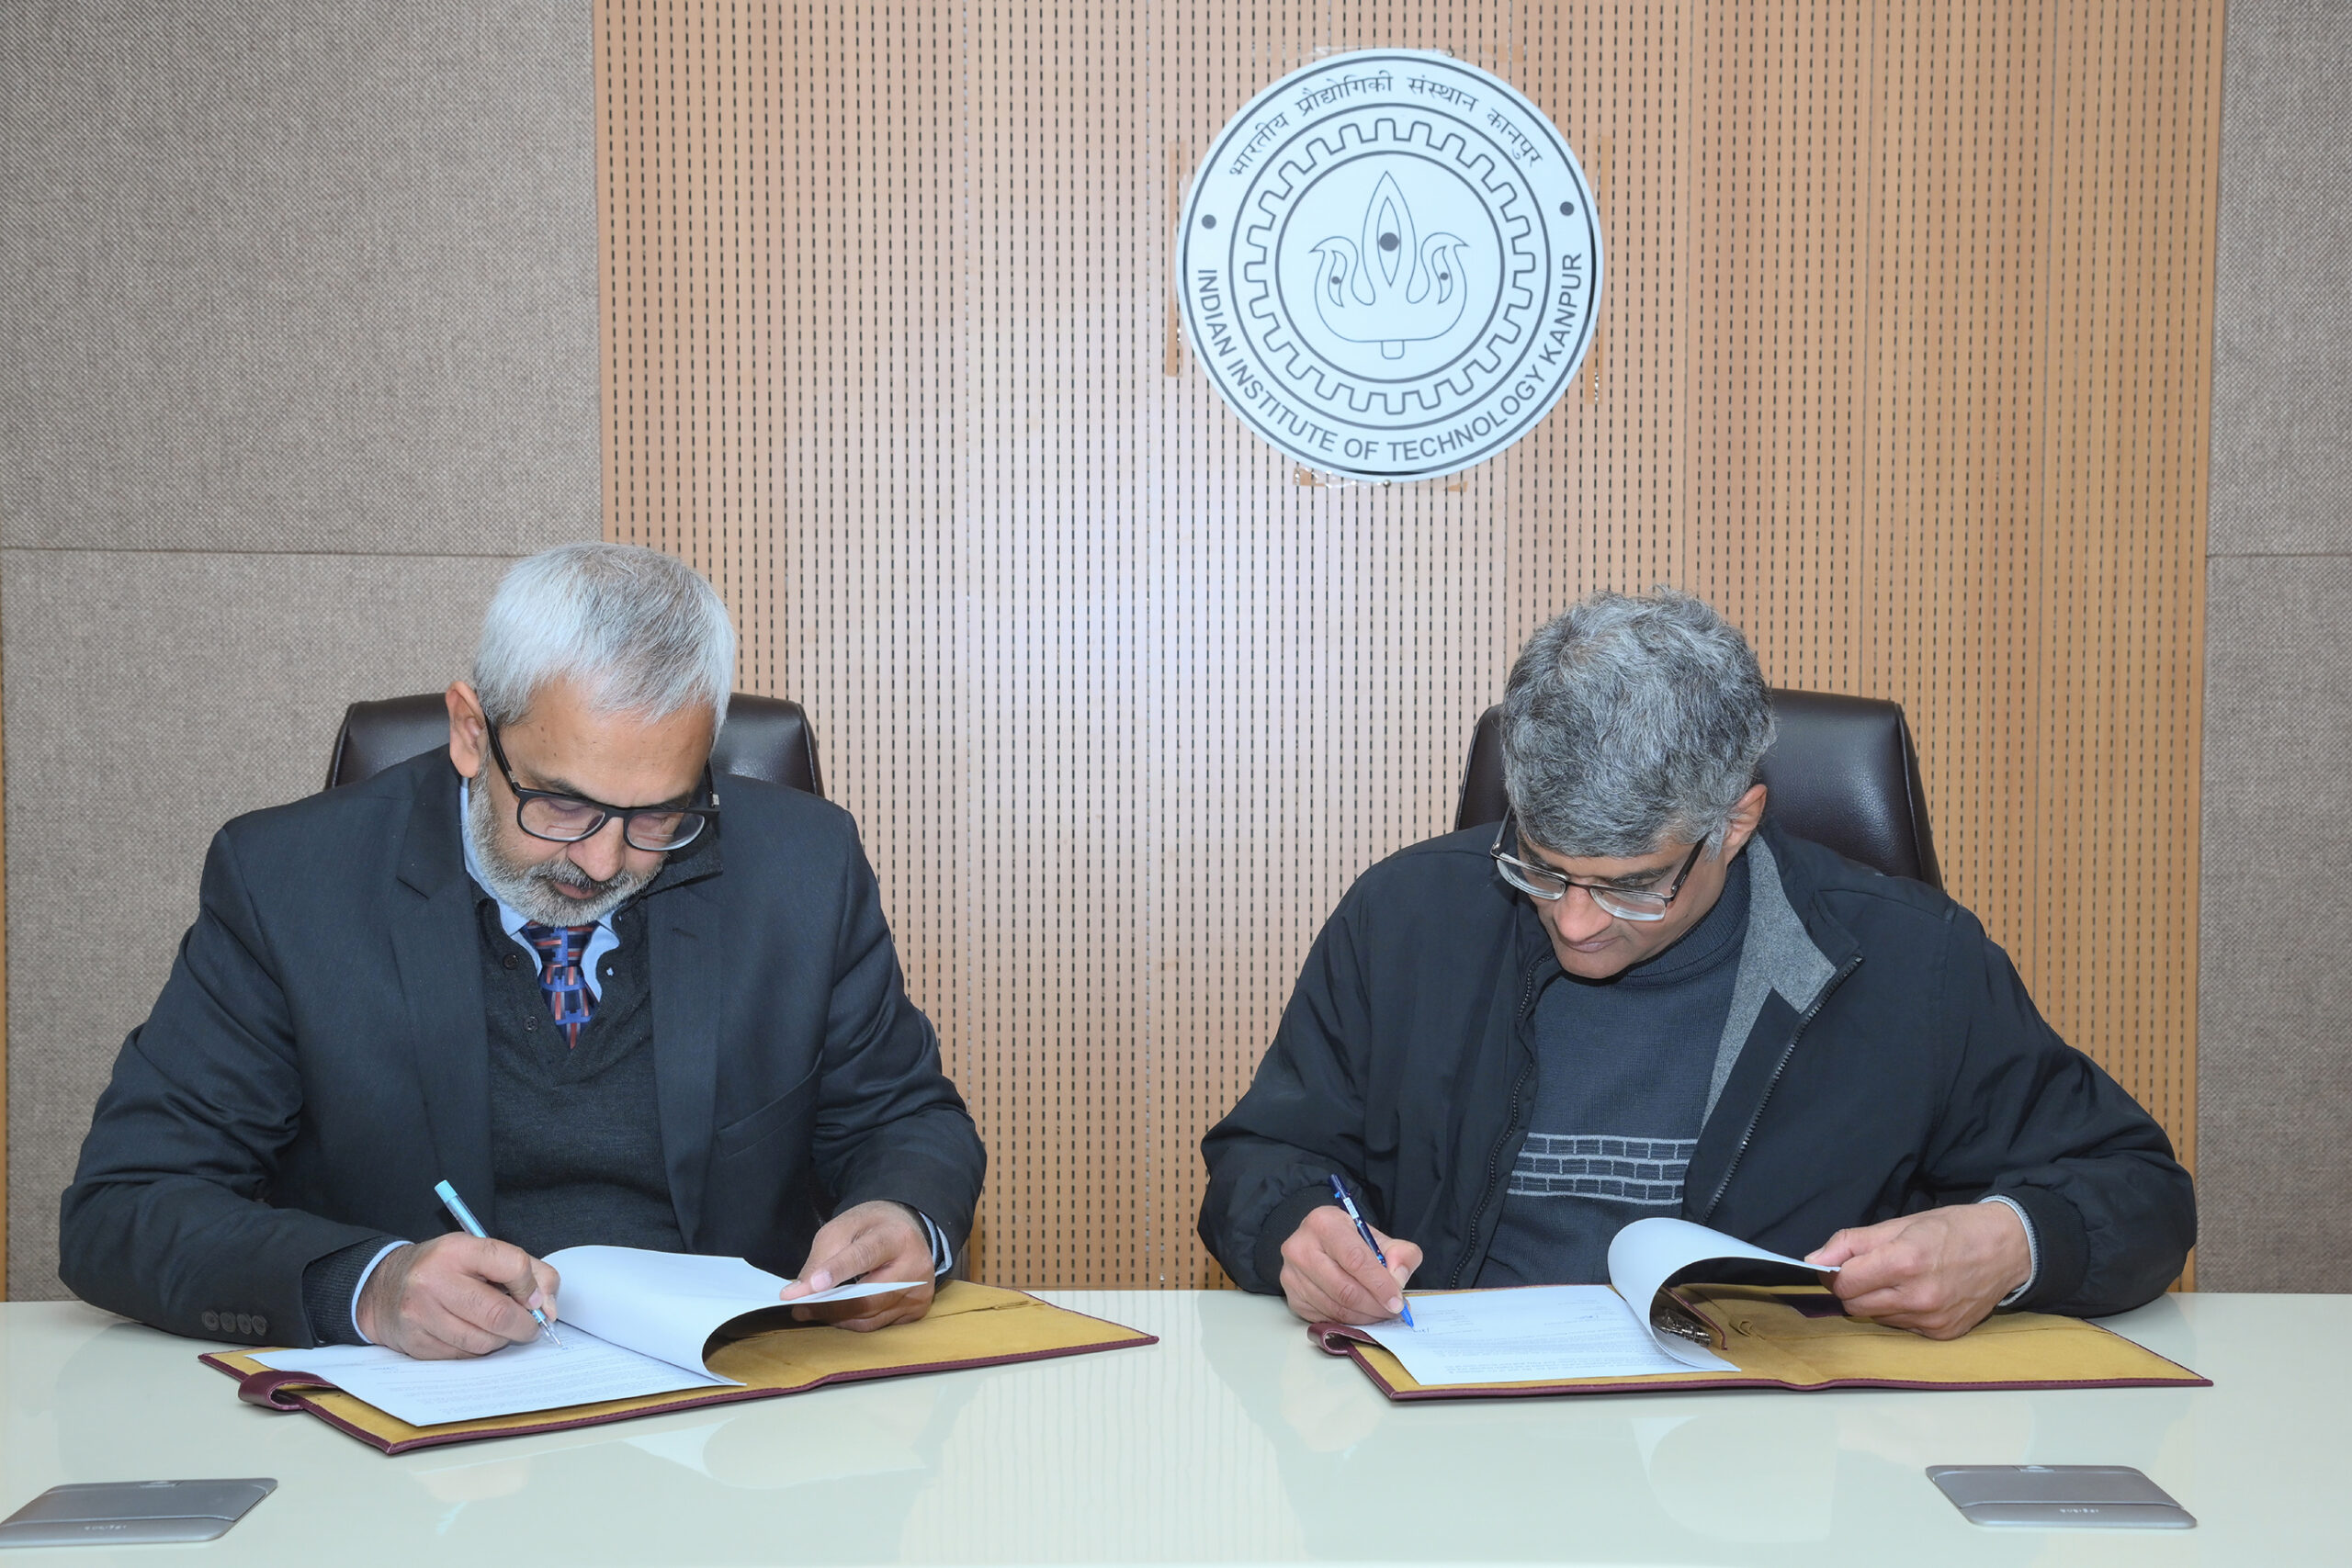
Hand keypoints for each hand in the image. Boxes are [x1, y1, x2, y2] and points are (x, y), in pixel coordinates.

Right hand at [355, 1234, 559, 1359]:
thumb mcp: (480, 1253)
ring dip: (503, 1339)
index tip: (537, 1299)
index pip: (512, 1265)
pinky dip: (480, 1349)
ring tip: (502, 1328)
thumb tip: (550, 1307)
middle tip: (531, 1325)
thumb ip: (526, 1270)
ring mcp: (422, 1315)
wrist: (382, 1289)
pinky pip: (465, 1356)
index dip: (534, 1286)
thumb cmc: (443, 1268)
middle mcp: (434, 1281)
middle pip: (498, 1313)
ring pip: (484, 1341)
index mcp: (456, 1250)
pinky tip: (476, 1335)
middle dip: (525, 1325)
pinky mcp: (417, 1344)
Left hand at [777, 1200, 937, 1330]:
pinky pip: (877, 1325)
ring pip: (870, 1318)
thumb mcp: (842, 1228)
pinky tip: (839, 1313)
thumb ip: (822, 1257)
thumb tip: (800, 1292)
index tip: (809, 1287)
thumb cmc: (872, 1228)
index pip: (865, 1256)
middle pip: (868, 1297)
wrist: (906, 1230)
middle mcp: (915, 1266)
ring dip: (837, 1317)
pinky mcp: (918, 1309)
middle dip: (829, 1305)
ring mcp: (920, 1291)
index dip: (836, 1272)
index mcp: (896, 1236)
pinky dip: (853, 1321)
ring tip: (814, 1310)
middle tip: (800, 1308)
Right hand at [1278, 1203, 1422, 1324]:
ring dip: (1364, 1316)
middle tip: (1394, 1312)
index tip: (1397, 1301)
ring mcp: (1292, 1274)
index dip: (1379, 1284)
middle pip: (1344, 1289)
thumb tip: (1398, 1278)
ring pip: (1335, 1307)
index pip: (1355, 1259)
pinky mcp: (1291, 1296)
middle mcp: (1301, 1247)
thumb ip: (1400, 1253)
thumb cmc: (1349, 1240)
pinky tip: (1361, 1313)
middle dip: (1375, 1306)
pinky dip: (1348, 1321)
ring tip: (1380, 1312)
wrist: (1319, 1243)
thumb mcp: (1378, 1237)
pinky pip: (1325, 1317)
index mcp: (1324, 1223)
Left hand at [1806, 1203, 2031, 1339]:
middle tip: (1870, 1270)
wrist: (2008, 1248)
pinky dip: (1900, 1312)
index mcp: (1905, 1262)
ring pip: (1876, 1318)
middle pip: (1854, 1305)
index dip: (1835, 1273)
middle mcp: (1918, 1297)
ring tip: (1899, 1279)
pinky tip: (1918, 1293)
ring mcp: (1932, 1320)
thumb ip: (1852, 1242)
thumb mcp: (1900, 1223)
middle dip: (1853, 1288)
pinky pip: (1901, 1327)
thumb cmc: (1953, 1229)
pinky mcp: (1943, 1334)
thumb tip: (1814, 1260)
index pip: (1843, 1283)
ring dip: (1876, 1301)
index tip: (1841, 1264)